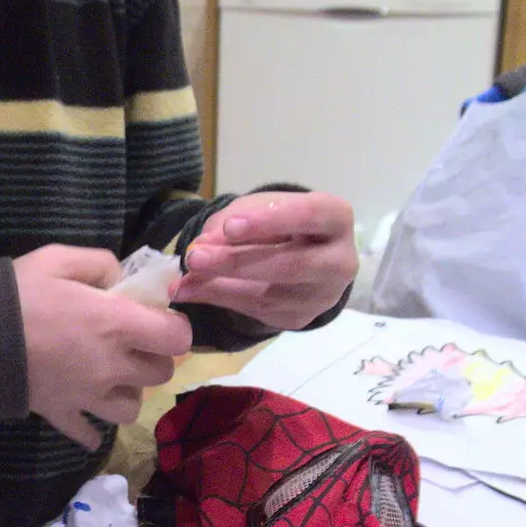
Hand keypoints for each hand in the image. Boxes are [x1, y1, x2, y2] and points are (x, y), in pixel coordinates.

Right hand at [14, 244, 193, 449]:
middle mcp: (111, 366)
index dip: (173, 327)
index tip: (155, 318)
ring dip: (127, 393)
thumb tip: (120, 279)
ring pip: (132, 409)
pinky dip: (91, 429)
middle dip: (152, 358)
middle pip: (160, 374)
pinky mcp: (62, 415)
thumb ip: (99, 263)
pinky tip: (84, 411)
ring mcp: (88, 397)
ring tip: (110, 377)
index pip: (177, 337)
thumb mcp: (57, 258)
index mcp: (117, 324)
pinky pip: (88, 435)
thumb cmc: (17, 294)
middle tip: (130, 343)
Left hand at [173, 191, 356, 330]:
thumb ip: (233, 222)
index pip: (308, 216)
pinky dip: (219, 300)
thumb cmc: (282, 220)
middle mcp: (340, 261)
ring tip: (185, 278)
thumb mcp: (259, 208)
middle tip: (195, 257)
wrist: (304, 252)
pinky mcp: (301, 318)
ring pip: (272, 295)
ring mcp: (323, 295)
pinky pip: (258, 311)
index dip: (268, 222)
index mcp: (335, 218)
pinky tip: (190, 291)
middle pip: (291, 264)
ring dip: (221, 286)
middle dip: (237, 261)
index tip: (230, 227)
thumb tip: (200, 249)